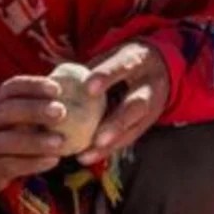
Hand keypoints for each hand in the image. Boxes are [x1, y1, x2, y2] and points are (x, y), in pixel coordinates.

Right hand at [0, 75, 66, 194]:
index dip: (33, 86)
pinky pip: (9, 165)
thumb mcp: (12, 115)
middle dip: (34, 110)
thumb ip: (34, 104)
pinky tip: (52, 161)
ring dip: (35, 141)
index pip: (11, 88)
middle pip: (7, 111)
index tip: (57, 89)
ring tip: (60, 142)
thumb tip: (74, 89)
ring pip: (7, 141)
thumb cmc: (6, 133)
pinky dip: (32, 163)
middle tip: (61, 111)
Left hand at [77, 42, 168, 165]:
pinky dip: (108, 150)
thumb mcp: (111, 56)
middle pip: (136, 105)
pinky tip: (87, 157)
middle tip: (97, 138)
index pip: (123, 65)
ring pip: (135, 128)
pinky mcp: (146, 124)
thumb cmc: (122, 62)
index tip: (89, 87)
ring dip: (111, 144)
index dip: (107, 76)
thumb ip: (89, 69)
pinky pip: (128, 139)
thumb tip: (53, 82)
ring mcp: (152, 108)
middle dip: (116, 123)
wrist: (160, 67)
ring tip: (87, 154)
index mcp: (137, 60)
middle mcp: (148, 85)